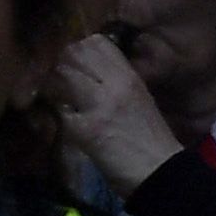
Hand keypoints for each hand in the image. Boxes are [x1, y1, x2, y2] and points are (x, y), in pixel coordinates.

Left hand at [54, 32, 178, 187]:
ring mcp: (98, 105)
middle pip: (74, 54)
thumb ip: (116, 83)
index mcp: (128, 76)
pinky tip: (68, 125)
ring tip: (61, 102)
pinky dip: (60, 117)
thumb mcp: (139, 99)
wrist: (160, 172)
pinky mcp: (85, 129)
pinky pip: (60, 112)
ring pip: (62, 77)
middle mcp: (113, 84)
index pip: (96, 43)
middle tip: (61, 84)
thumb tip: (89, 74)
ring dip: (55, 88)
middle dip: (61, 66)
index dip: (79, 51)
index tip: (75, 65)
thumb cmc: (152, 139)